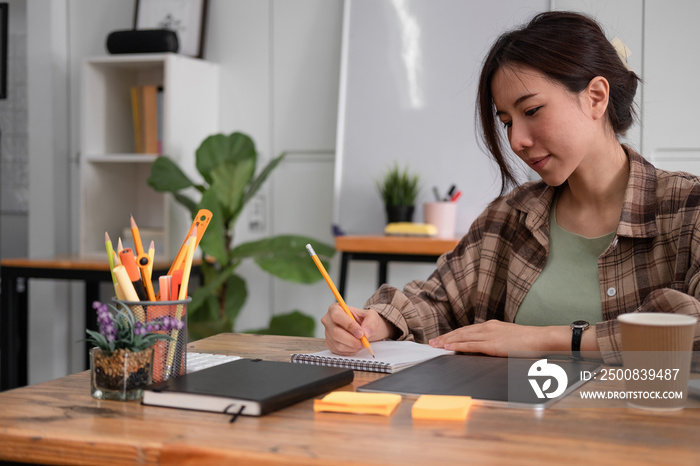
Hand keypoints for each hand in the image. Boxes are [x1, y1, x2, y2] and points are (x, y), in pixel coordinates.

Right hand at [321, 303, 392, 354]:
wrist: (363, 329)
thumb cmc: (364, 320)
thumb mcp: (371, 316)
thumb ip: (371, 322)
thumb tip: (366, 332)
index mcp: (335, 309)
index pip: (337, 316)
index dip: (349, 325)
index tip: (361, 333)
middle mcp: (328, 320)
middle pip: (335, 332)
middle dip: (352, 340)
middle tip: (363, 342)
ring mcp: (327, 333)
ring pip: (338, 344)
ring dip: (353, 347)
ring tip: (361, 343)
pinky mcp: (329, 344)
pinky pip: (339, 351)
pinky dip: (350, 351)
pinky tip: (355, 346)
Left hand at [428, 320, 551, 356]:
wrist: (541, 338)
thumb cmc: (529, 341)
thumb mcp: (509, 338)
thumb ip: (496, 341)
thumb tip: (488, 347)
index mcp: (491, 326)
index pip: (467, 329)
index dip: (453, 334)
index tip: (443, 338)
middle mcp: (487, 327)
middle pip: (461, 331)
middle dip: (446, 337)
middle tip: (432, 341)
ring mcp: (489, 335)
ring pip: (462, 337)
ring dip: (447, 341)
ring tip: (435, 344)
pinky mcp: (492, 344)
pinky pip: (470, 345)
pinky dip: (457, 345)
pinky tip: (448, 347)